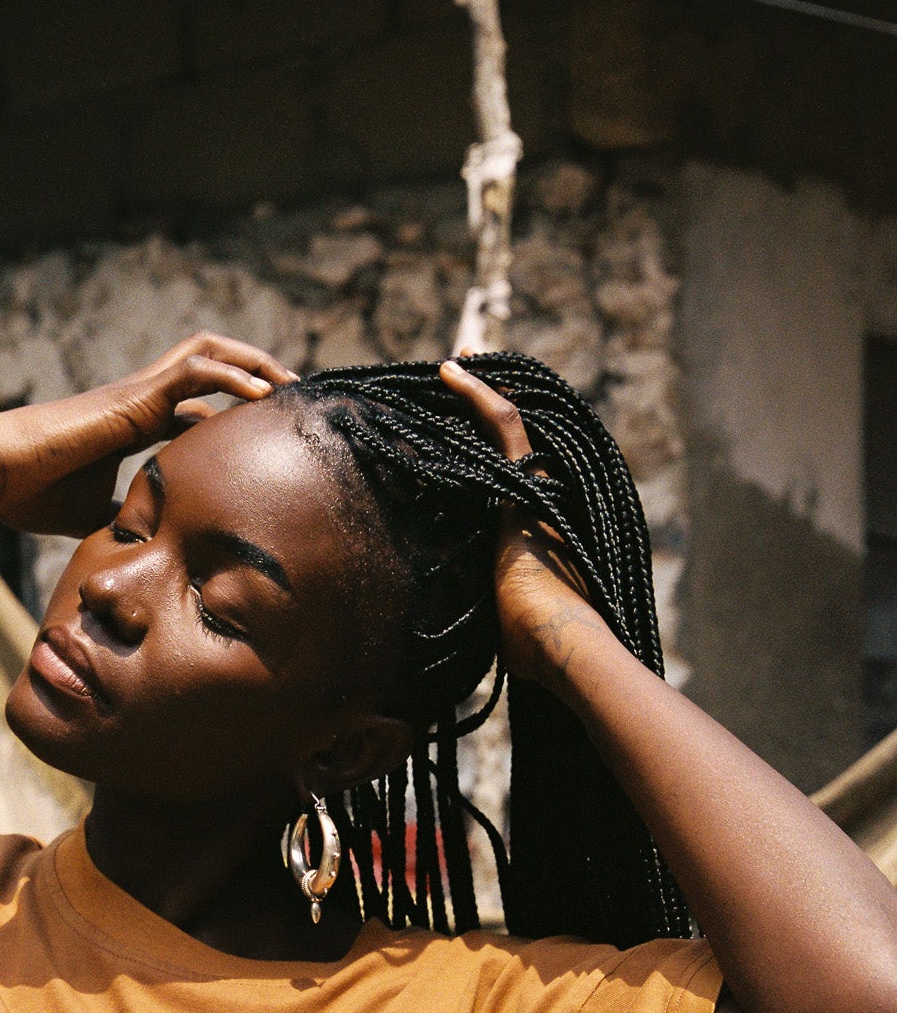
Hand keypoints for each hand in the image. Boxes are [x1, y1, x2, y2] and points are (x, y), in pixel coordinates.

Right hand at [0, 333, 298, 538]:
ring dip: (253, 362)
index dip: (232, 413)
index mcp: (134, 423)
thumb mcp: (92, 516)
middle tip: (291, 396)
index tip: (267, 433)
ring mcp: (138, 392)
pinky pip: (195, 372)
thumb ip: (123, 520)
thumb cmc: (32, 492)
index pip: (196, 407)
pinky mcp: (135, 396)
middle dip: (254, 372)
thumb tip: (145, 550)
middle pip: (210, 366)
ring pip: (208, 353)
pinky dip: (233, 376)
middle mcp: (141, 400)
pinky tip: (263, 392)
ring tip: (289, 384)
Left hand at [438, 357, 602, 689]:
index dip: (497, 447)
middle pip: (518, 438)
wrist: (562, 645)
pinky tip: (450, 370)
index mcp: (543, 526)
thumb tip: (503, 647)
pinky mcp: (526, 483)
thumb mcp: (514, 625)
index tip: (474, 426)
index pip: (521, 472)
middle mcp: (549, 497)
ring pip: (510, 422)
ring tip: (456, 363)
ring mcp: (542, 487)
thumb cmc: (540, 650)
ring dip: (481, 391)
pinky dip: (477, 394)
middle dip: (490, 405)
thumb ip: (504, 618)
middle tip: (462, 373)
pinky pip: (502, 423)